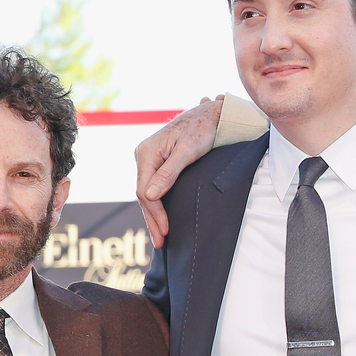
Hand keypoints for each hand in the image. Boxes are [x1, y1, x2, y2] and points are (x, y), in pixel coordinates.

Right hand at [135, 98, 225, 246]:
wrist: (211, 114)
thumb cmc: (202, 128)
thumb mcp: (188, 150)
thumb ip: (169, 173)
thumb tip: (150, 195)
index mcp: (147, 152)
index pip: (145, 191)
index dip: (155, 213)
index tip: (165, 231)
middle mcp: (144, 155)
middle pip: (144, 195)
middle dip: (152, 220)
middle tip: (160, 242)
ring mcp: (150, 159)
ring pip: (148, 193)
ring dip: (153, 215)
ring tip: (160, 236)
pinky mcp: (158, 163)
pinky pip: (154, 187)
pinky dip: (157, 204)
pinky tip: (161, 218)